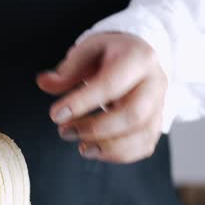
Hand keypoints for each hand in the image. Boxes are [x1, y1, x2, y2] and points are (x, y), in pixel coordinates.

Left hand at [36, 32, 166, 162]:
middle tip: (65, 132)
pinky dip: (119, 154)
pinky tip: (96, 150)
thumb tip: (44, 82)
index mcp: (138, 58)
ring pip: (142, 135)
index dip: (82, 102)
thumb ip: (67, 69)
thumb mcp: (88, 50)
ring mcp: (160, 105)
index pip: (111, 84)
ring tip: (81, 147)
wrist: (140, 56)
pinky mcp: (156, 123)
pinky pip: (144, 145)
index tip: (56, 115)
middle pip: (133, 114)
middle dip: (96, 129)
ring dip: (108, 148)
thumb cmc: (111, 53)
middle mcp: (155, 82)